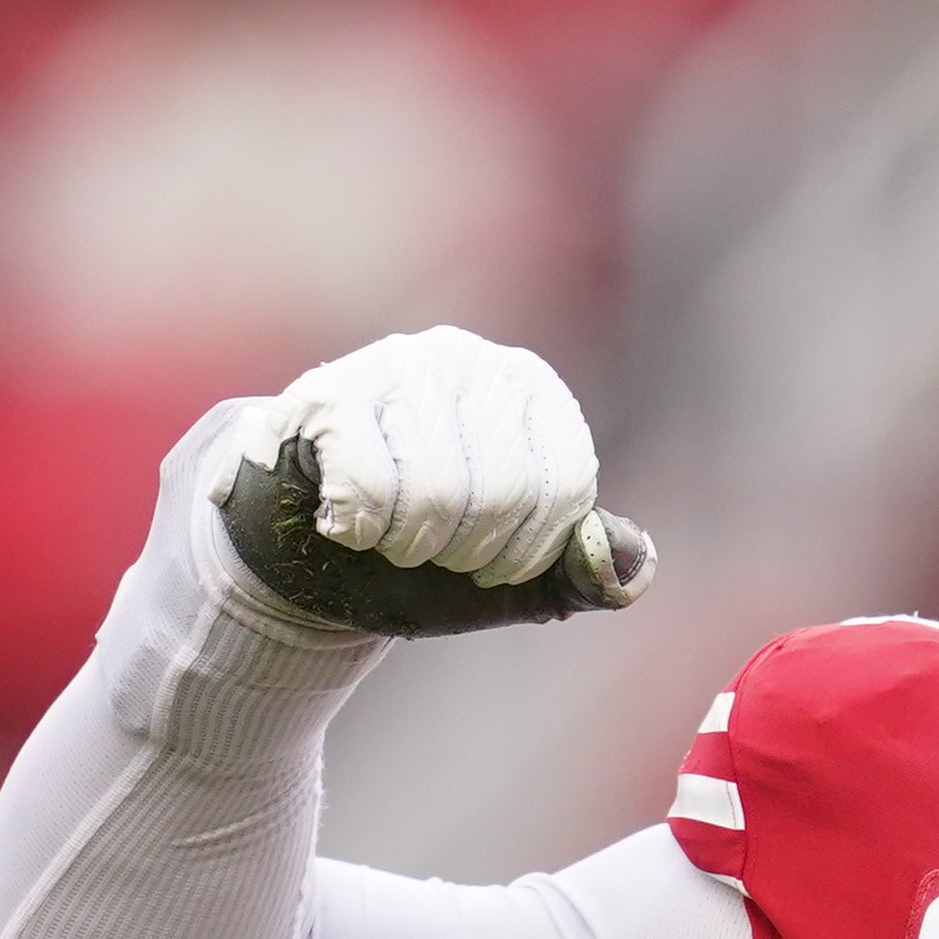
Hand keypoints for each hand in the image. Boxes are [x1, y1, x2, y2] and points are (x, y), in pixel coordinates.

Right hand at [211, 326, 655, 635]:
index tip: (490, 566)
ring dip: (406, 545)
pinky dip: (356, 530)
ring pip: (435, 492)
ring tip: (387, 534)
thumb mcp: (513, 578)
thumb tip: (633, 564)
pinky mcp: (328, 391)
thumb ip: (583, 573)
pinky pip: (367, 488)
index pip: (566, 485)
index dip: (526, 552)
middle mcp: (470, 360)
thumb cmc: (419, 551)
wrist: (305, 547)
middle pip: (503, 492)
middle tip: (428, 551)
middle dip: (463, 552)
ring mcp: (397, 365)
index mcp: (531, 391)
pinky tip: (343, 519)